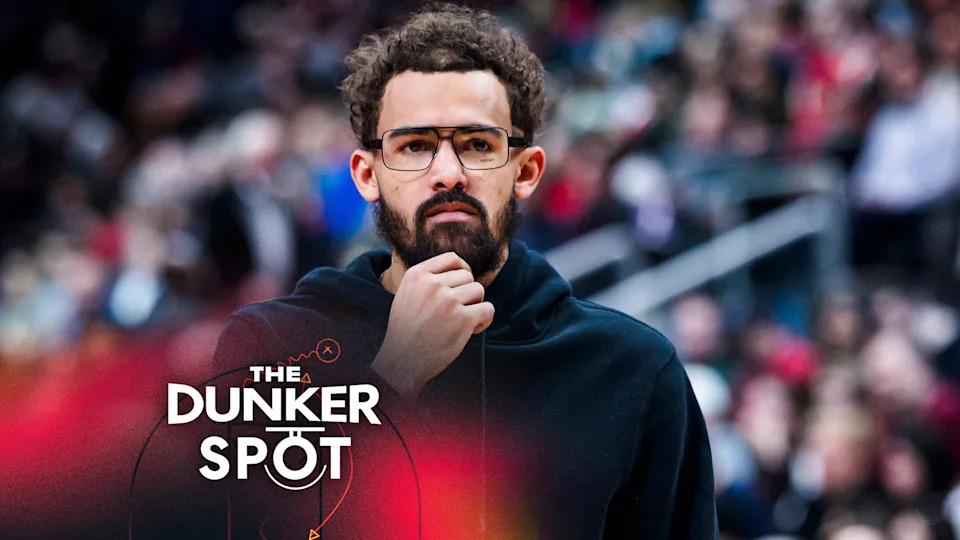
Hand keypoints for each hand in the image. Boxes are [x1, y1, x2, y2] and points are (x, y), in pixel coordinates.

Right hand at [371, 252, 494, 398]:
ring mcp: (448, 301)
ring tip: (463, 321)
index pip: (452, 258)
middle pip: (467, 276)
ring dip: (476, 305)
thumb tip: (460, 269)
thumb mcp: (408, 294)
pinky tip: (472, 330)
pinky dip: (484, 320)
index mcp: (417, 275)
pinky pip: (488, 309)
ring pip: (479, 291)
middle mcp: (432, 285)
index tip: (463, 284)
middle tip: (458, 311)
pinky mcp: (462, 320)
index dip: (463, 269)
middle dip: (467, 293)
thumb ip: (428, 279)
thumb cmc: (407, 330)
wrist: (402, 361)